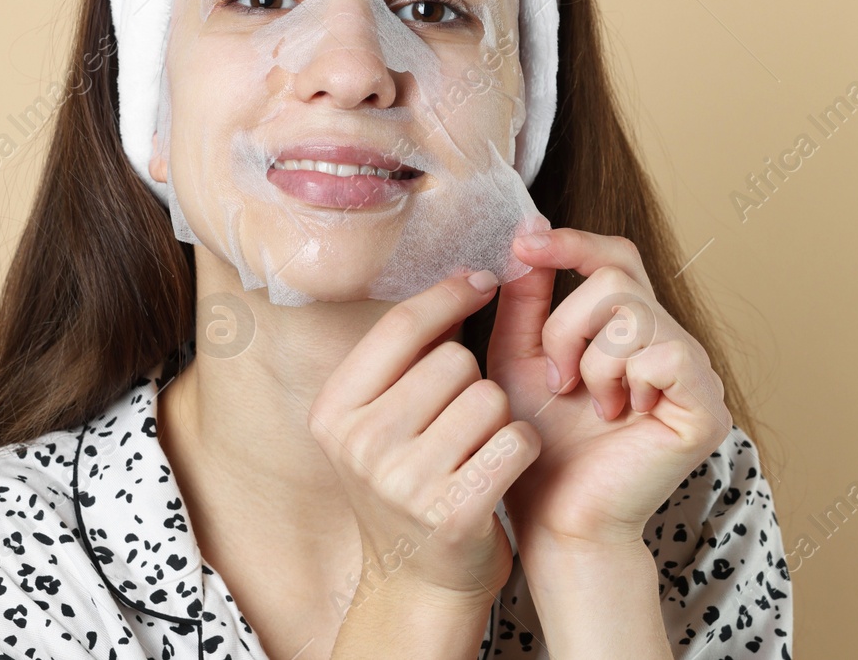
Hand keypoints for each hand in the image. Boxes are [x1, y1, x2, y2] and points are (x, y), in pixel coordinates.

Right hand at [308, 271, 542, 611]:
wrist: (419, 581)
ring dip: (500, 416)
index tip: (483, 279)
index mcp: (334, 411)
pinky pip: (516, 440)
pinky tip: (503, 468)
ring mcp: (404, 482)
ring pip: (490, 397)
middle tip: (461, 419)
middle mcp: (361, 444)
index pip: (400, 326)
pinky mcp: (454, 512)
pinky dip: (522, 447)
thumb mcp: (380, 420)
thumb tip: (465, 275)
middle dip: (473, 378)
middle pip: (453, 360)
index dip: (449, 293)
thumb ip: (407, 356)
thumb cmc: (409, 482)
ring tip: (477, 447)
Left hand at [486, 228, 732, 553]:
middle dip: (566, 327)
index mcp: (630, 328)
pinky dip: (627, 381)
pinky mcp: (707, 406)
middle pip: (616, 279)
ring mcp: (694, 371)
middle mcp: (669, 340)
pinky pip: (666, 353)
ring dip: (591, 362)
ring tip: (591, 405)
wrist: (556, 514)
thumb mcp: (519, 357)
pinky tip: (621, 417)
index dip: (573, 242)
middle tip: (558, 380)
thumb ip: (527, 298)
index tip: (525, 242)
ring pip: (634, 313)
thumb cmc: (538, 442)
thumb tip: (531, 234)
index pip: (615, 257)